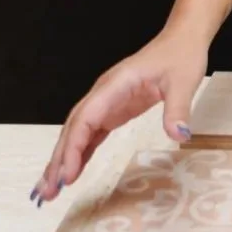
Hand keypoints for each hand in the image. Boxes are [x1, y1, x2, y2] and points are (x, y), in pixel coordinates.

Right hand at [30, 29, 207, 205]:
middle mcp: (104, 93)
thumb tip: (179, 135)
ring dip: (63, 160)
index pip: (86, 117)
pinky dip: (80, 153)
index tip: (67, 175)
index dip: (73, 147)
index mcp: (116, 84)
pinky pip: (92, 133)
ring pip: (78, 132)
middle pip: (74, 127)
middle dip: (59, 160)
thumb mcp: (184, 81)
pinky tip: (72, 173)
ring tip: (50, 190)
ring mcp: (107, 102)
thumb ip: (178, 108)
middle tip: (47, 192)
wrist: (183, 39)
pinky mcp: (114, 109)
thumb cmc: (182, 56)